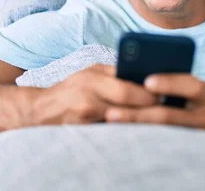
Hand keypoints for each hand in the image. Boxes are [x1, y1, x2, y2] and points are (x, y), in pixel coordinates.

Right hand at [36, 64, 157, 124]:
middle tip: (165, 106)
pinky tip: (138, 128)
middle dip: (148, 104)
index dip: (148, 92)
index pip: (127, 86)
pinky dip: (125, 129)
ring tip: (156, 117)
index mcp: (92, 77)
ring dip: (139, 118)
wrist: (39, 111)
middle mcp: (88, 95)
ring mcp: (85, 114)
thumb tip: (143, 76)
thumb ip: (113, 73)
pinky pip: (110, 130)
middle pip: (126, 101)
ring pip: (121, 118)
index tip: (165, 93)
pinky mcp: (83, 131)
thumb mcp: (89, 73)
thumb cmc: (70, 89)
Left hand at [104, 74, 204, 140]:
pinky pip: (167, 150)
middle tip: (112, 113)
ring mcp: (203, 137)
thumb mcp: (204, 95)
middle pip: (170, 115)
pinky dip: (146, 144)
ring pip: (165, 135)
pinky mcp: (197, 154)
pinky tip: (127, 142)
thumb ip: (181, 87)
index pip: (191, 85)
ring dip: (137, 131)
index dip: (170, 82)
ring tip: (114, 126)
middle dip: (139, 114)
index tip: (146, 81)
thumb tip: (141, 80)